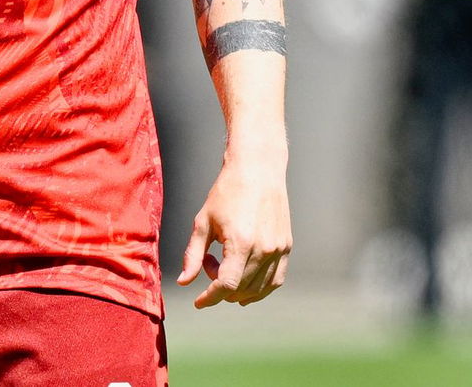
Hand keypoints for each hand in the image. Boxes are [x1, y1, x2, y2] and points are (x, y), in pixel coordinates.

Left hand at [177, 154, 290, 307]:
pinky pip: (275, 280)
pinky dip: (260, 288)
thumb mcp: (203, 221)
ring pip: (259, 289)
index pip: (226, 285)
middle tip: (210, 261)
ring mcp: (278, 250)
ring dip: (238, 288)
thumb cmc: (226, 192)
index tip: (198, 302)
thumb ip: (194, 254)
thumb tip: (184, 281)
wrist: (258, 170)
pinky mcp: (287, 247)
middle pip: (241, 288)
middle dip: (220, 286)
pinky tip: (245, 280)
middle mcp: (264, 249)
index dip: (210, 298)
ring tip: (225, 263)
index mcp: (241, 242)